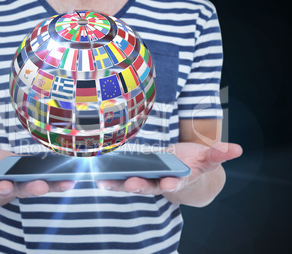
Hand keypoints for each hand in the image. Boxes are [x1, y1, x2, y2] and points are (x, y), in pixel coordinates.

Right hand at [0, 149, 76, 202]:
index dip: (0, 186)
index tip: (2, 186)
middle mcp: (11, 186)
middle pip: (21, 189)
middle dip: (29, 188)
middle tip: (39, 186)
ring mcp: (25, 183)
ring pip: (38, 185)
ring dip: (52, 185)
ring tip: (66, 182)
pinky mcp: (36, 178)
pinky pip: (49, 180)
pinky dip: (59, 180)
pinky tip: (71, 179)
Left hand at [97, 142, 241, 205]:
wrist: (183, 173)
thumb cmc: (195, 164)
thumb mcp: (208, 158)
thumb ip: (219, 154)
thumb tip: (237, 149)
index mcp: (181, 179)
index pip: (178, 183)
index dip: (174, 184)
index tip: (170, 184)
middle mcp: (162, 183)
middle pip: (151, 186)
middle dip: (142, 185)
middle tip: (132, 183)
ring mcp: (148, 180)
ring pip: (133, 184)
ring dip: (119, 184)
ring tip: (104, 181)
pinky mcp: (136, 176)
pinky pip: (122, 180)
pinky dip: (112, 180)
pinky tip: (99, 177)